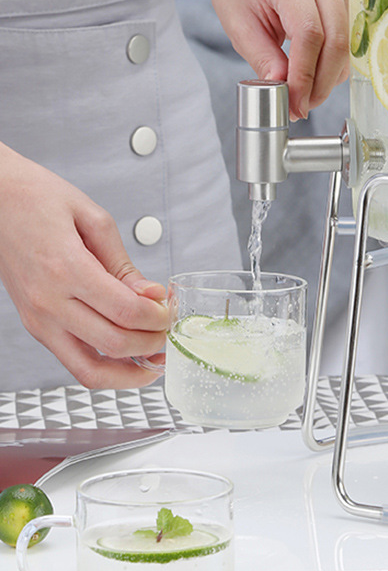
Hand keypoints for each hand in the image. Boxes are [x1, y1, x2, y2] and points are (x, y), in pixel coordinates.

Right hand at [0, 145, 167, 388]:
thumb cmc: (39, 199)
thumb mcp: (93, 218)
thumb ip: (123, 264)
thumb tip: (151, 295)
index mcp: (66, 268)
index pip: (124, 311)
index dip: (157, 317)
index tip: (170, 310)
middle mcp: (48, 301)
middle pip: (112, 344)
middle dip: (151, 344)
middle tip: (169, 330)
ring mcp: (37, 319)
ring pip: (88, 370)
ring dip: (128, 372)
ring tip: (154, 359)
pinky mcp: (34, 326)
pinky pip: (72, 361)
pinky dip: (104, 367)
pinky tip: (126, 356)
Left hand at [212, 0, 348, 119]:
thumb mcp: (236, 18)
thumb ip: (261, 55)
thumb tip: (283, 90)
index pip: (309, 33)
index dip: (304, 74)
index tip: (294, 103)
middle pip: (336, 41)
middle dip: (319, 83)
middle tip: (301, 108)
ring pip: (347, 45)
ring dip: (328, 78)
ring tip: (304, 97)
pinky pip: (349, 40)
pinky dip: (334, 66)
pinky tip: (314, 78)